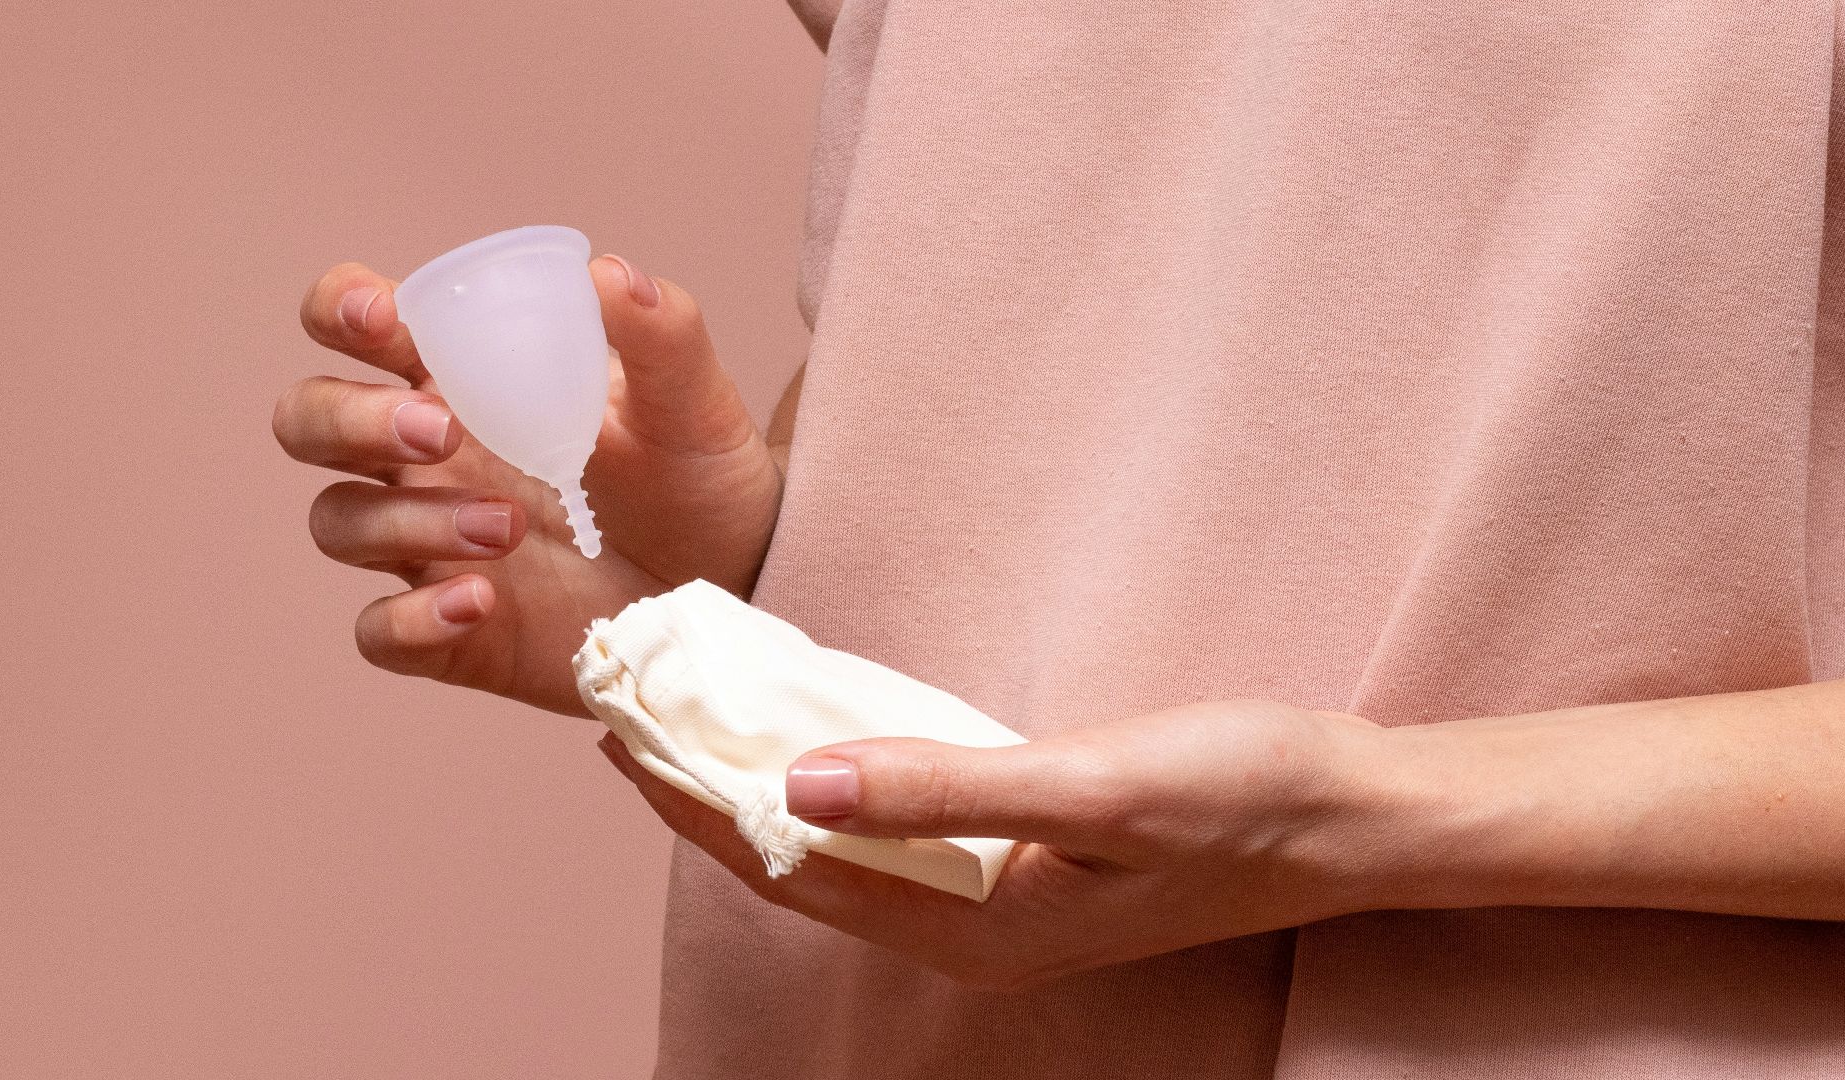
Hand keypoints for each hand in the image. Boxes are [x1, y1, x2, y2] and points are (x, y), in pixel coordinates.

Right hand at [275, 255, 781, 714]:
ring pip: (339, 522)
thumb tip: (609, 276)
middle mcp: (425, 458)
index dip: (340, 310)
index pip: (352, 323)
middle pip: (307, 421)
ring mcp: (427, 545)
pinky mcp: (451, 631)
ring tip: (511, 525)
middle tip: (445, 430)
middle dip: (350, 419)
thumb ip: (659, 334)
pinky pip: (379, 631)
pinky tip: (480, 601)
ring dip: (407, 519)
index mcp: (461, 378)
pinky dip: (411, 618)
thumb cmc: (696, 476)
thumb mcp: (692, 402)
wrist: (735, 582)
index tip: (385, 321)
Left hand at [597, 700, 1400, 990]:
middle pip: (807, 864)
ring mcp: (1002, 900)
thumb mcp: (1091, 786)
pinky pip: (906, 823)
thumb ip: (945, 788)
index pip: (793, 870)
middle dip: (716, 797)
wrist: (1351, 815)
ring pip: (851, 843)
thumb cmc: (1238, 799)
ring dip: (774, 785)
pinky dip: (847, 776)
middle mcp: (973, 930)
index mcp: (974, 931)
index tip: (626, 736)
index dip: (700, 806)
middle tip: (640, 714)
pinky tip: (820, 731)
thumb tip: (795, 785)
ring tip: (704, 716)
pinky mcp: (1029, 860)